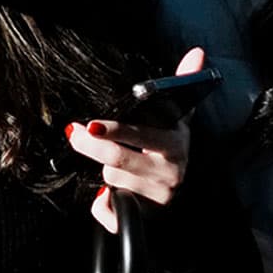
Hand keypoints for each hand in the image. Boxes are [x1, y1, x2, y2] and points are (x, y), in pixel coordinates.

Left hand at [70, 46, 204, 232]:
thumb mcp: (181, 121)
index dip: (115, 130)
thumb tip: (197, 53)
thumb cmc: (171, 154)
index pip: (141, 134)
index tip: (92, 125)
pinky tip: (105, 197)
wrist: (182, 203)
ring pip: (112, 180)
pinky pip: (110, 212)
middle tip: (75, 133)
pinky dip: (103, 206)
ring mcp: (157, 198)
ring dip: (104, 173)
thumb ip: (184, 85)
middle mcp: (168, 172)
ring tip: (112, 166)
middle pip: (118, 159)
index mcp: (175, 145)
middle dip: (93, 146)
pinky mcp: (143, 219)